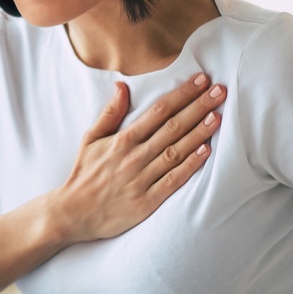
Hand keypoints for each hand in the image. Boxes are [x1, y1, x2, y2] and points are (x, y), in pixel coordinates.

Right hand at [49, 72, 225, 243]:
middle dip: (197, 107)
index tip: (200, 80)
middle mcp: (134, 156)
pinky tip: (205, 153)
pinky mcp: (146, 202)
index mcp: (122, 140)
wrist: (73, 213)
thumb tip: (122, 86)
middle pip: (171, 127)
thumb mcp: (91, 139)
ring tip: (217, 116)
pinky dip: (189, 166)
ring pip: (175, 152)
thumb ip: (110, 113)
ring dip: (198, 133)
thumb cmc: (84, 174)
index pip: (157, 111)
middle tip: (219, 91)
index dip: (181, 94)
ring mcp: (141, 179)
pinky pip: (172, 181)